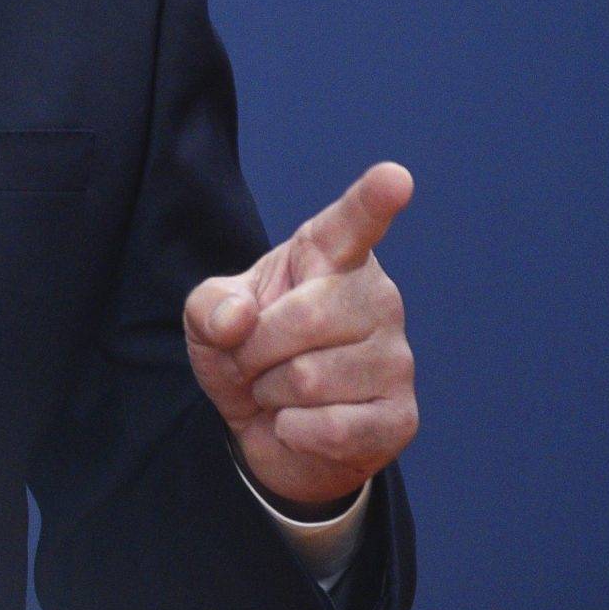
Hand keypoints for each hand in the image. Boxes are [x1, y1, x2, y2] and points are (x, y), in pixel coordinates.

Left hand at [184, 162, 416, 513]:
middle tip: (252, 362)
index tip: (395, 177)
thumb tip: (239, 320)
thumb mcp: (209, 319)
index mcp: (330, 256)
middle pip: (306, 319)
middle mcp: (375, 298)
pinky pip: (332, 427)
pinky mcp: (400, 417)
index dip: (374, 200)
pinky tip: (300, 425)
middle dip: (254, 350)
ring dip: (272, 394)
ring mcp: (395, 358)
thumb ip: (209, 306)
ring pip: (311, 380)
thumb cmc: (247, 353)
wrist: (271, 431)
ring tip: (280, 391)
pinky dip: (294, 431)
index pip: (353, 223)